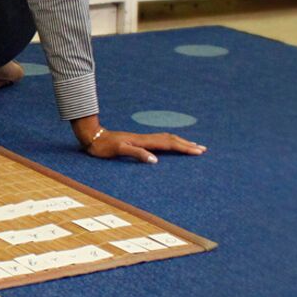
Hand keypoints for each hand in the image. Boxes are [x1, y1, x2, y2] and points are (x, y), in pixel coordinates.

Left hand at [76, 120, 206, 164]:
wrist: (93, 136)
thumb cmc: (104, 146)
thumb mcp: (119, 151)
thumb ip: (137, 154)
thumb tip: (156, 160)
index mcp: (144, 141)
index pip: (170, 144)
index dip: (185, 148)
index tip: (198, 151)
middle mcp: (146, 138)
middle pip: (172, 139)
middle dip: (188, 144)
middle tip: (203, 149)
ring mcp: (143, 139)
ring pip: (167, 138)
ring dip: (181, 142)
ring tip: (193, 145)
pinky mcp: (138, 140)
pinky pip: (160, 140)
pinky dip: (171, 142)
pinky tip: (172, 144)